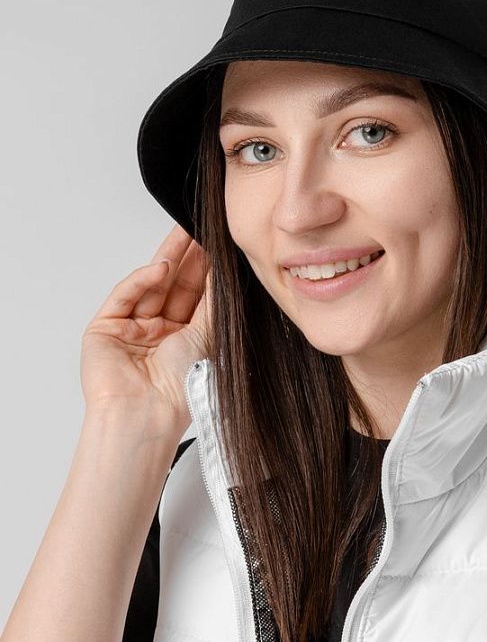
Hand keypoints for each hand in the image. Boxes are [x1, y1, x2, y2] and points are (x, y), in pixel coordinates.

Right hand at [80, 223, 211, 433]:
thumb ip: (213, 300)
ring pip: (151, 285)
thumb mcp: (209, 334)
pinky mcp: (106, 329)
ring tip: (186, 233)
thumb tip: (225, 269)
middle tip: (201, 228)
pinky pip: (126, 296)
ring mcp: (132, 331)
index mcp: (186, 339)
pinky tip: (161, 266)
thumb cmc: (181, 387)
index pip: (197, 295)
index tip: (219, 244)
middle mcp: (159, 334)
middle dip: (188, 257)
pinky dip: (143, 279)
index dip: (207, 269)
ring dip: (169, 259)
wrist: (147, 413)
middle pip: (175, 286)